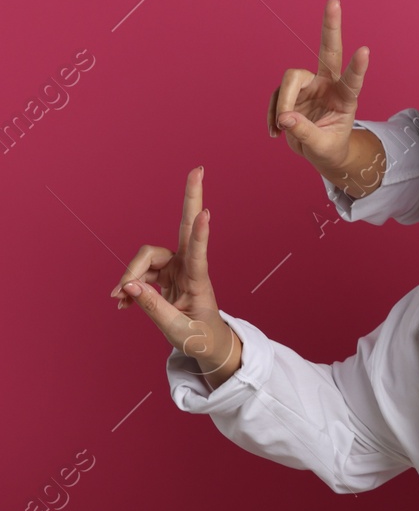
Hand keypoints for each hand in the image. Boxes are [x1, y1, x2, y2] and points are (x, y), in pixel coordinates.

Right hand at [109, 167, 238, 387]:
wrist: (207, 342)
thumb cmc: (200, 338)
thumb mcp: (177, 331)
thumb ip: (154, 309)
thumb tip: (131, 287)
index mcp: (198, 280)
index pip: (199, 253)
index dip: (199, 234)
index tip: (206, 215)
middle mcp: (189, 267)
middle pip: (180, 229)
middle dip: (190, 197)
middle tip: (198, 168)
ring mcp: (177, 267)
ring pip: (145, 258)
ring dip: (129, 276)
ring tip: (119, 301)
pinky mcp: (165, 273)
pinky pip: (139, 272)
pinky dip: (128, 286)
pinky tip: (121, 303)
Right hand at [268, 0, 369, 178]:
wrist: (321, 152)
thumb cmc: (330, 148)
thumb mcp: (323, 147)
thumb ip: (305, 133)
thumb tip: (285, 118)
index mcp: (346, 98)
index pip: (353, 81)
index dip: (358, 67)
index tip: (365, 51)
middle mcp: (328, 84)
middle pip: (328, 50)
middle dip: (330, 26)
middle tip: (334, 1)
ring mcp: (309, 85)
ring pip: (290, 79)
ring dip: (282, 103)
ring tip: (281, 128)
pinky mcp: (290, 91)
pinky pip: (275, 97)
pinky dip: (272, 115)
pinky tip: (276, 132)